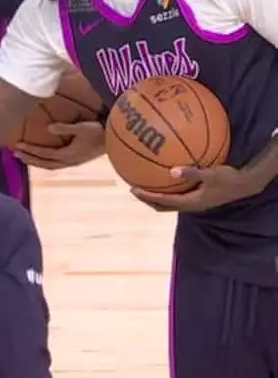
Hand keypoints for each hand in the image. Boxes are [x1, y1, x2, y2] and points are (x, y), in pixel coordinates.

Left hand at [12, 121, 104, 169]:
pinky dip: (44, 161)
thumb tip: (47, 128)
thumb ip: (65, 128)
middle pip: (43, 163)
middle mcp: (68, 161)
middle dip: (28, 158)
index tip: (17, 145)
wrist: (117, 141)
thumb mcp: (83, 127)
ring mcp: (72, 162)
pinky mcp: (75, 160)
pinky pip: (55, 164)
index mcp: (68, 155)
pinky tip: (40, 157)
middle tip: (14, 153)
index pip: (44, 154)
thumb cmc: (100, 131)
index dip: (30, 150)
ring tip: (23, 156)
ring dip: (35, 161)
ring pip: (49, 165)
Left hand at [131, 165, 258, 212]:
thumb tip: (173, 170)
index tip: (133, 189)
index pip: (163, 201)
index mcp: (190, 202)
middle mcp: (189, 206)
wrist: (244, 185)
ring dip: (155, 197)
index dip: (147, 196)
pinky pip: (177, 196)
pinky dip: (167, 191)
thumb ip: (192, 173)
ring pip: (168, 203)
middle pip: (161, 206)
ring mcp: (193, 203)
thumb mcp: (211, 174)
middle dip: (147, 199)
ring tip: (144, 186)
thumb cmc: (229, 179)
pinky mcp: (197, 198)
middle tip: (134, 189)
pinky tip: (165, 179)